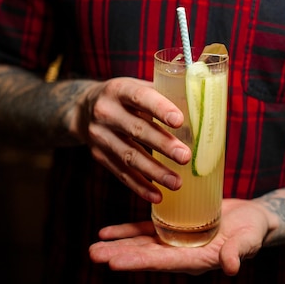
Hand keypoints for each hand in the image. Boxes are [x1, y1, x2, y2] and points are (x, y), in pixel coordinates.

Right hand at [78, 77, 191, 202]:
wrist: (83, 110)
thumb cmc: (125, 98)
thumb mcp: (136, 87)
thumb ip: (162, 95)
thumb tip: (201, 107)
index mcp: (119, 90)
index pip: (140, 97)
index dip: (160, 109)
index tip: (180, 121)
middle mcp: (106, 112)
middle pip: (136, 131)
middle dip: (163, 145)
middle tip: (185, 157)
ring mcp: (99, 136)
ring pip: (129, 156)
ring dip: (154, 172)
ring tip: (177, 183)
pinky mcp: (98, 156)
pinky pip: (120, 174)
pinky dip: (140, 186)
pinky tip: (157, 195)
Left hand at [88, 199, 271, 275]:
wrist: (252, 219)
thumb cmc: (254, 230)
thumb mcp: (249, 240)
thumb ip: (238, 253)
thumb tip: (230, 268)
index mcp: (197, 259)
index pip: (163, 263)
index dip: (139, 262)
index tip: (115, 264)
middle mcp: (181, 253)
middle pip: (146, 256)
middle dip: (120, 255)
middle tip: (94, 256)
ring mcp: (175, 241)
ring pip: (141, 244)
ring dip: (118, 245)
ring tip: (94, 248)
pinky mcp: (172, 226)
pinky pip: (145, 229)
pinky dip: (126, 230)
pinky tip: (106, 232)